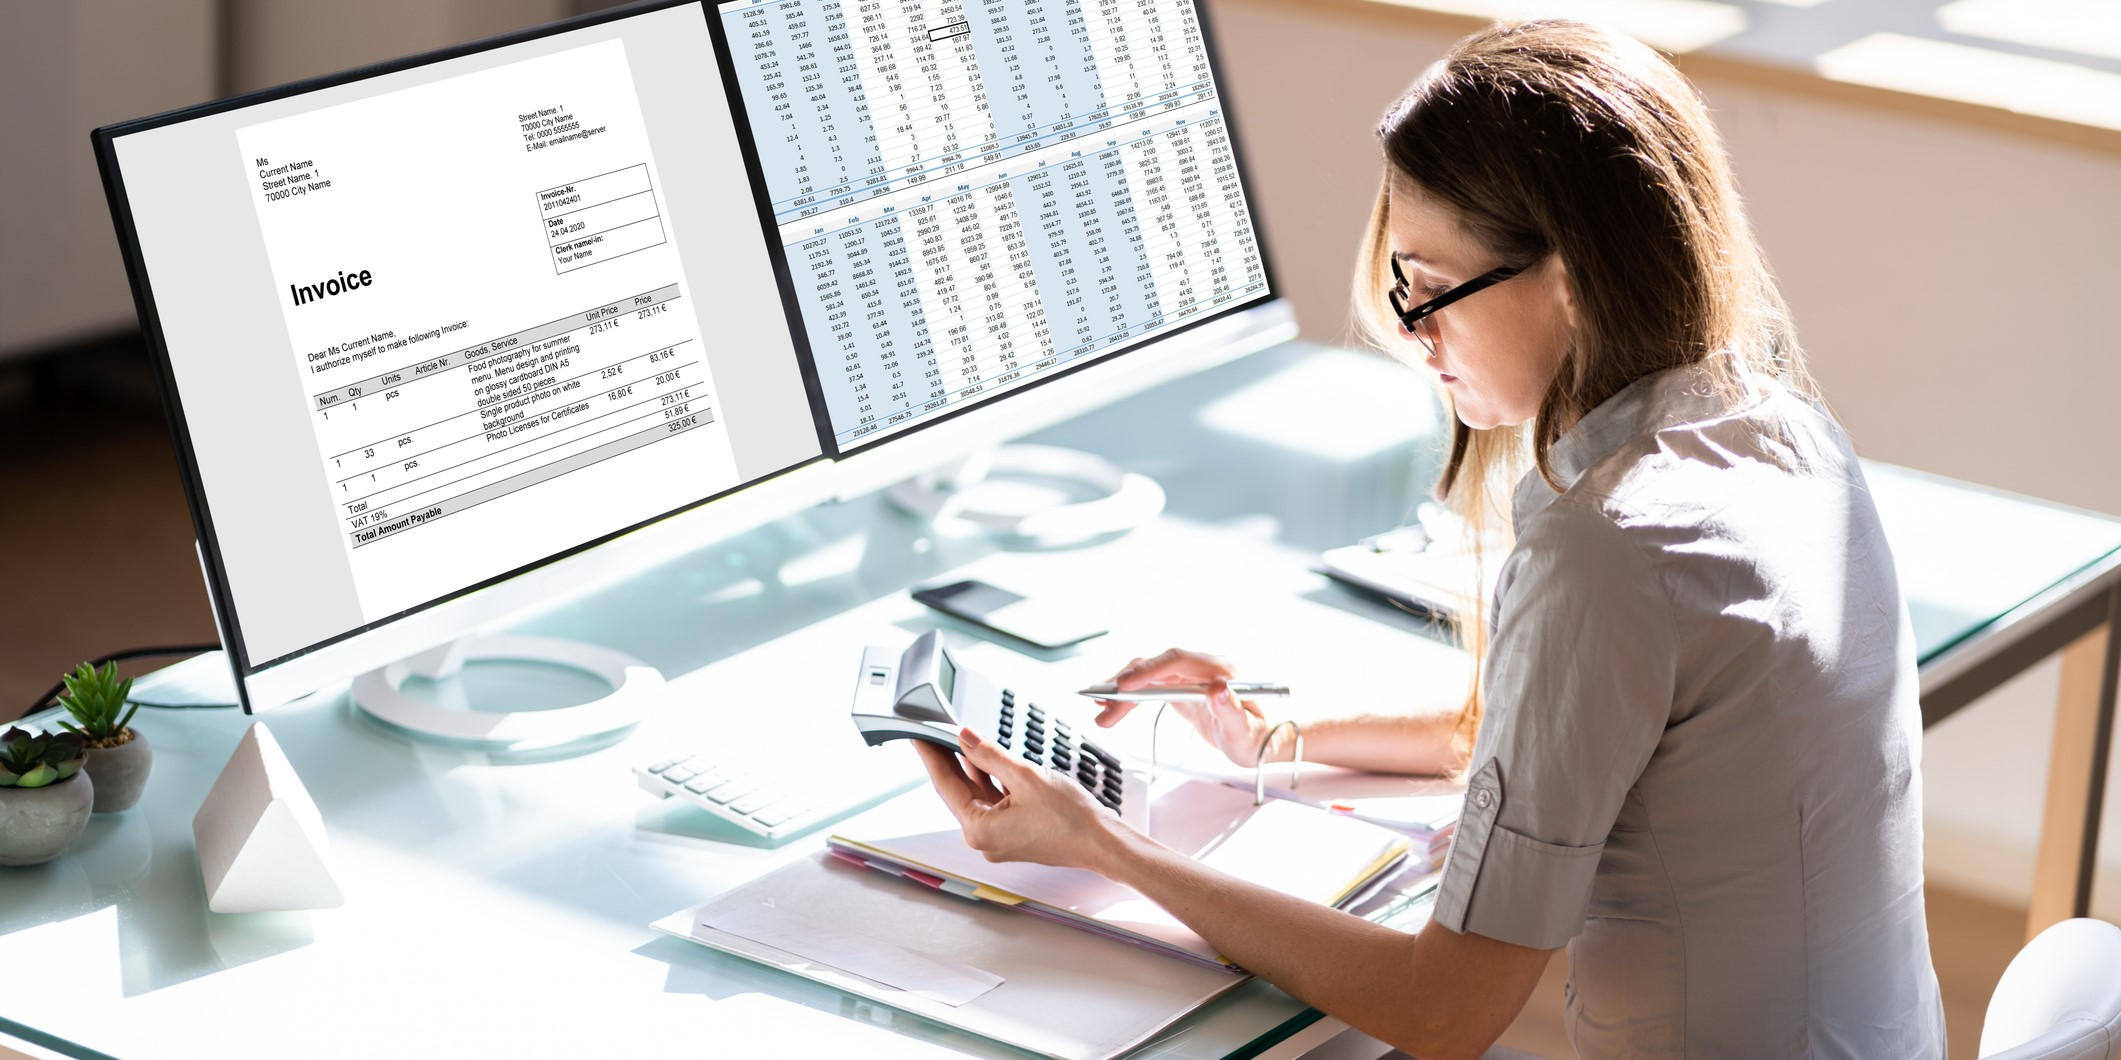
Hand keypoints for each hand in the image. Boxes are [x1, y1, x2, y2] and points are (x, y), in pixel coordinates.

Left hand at [913, 728, 1130, 871]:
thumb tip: (964, 737)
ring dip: (970, 768)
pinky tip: (985, 760)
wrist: (1102, 842)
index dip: (931, 755)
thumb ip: (989, 755)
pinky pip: (993, 801)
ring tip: (958, 739)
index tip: (918, 735)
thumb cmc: (1070, 818)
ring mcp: (998, 837)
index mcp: (979, 829)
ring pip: (976, 794)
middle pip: (958, 790)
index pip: (945, 784)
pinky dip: (989, 780)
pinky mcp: (1012, 833)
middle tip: (934, 731)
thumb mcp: (1025, 776)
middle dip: (948, 759)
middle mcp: (984, 838)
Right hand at [1093, 648, 1276, 767]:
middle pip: (1156, 666)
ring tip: (1099, 710)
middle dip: (1127, 683)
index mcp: (1219, 670)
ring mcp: (1188, 677)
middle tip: (1102, 702)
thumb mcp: (1246, 732)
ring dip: (1122, 691)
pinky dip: (1128, 697)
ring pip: (1147, 675)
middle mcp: (1201, 668)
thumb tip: (1220, 690)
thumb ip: (1234, 712)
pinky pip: (1148, 687)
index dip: (1150, 670)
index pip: (1178, 661)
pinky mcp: (1178, 688)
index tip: (1126, 685)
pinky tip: (1110, 707)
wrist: (1260, 740)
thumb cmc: (1256, 738)